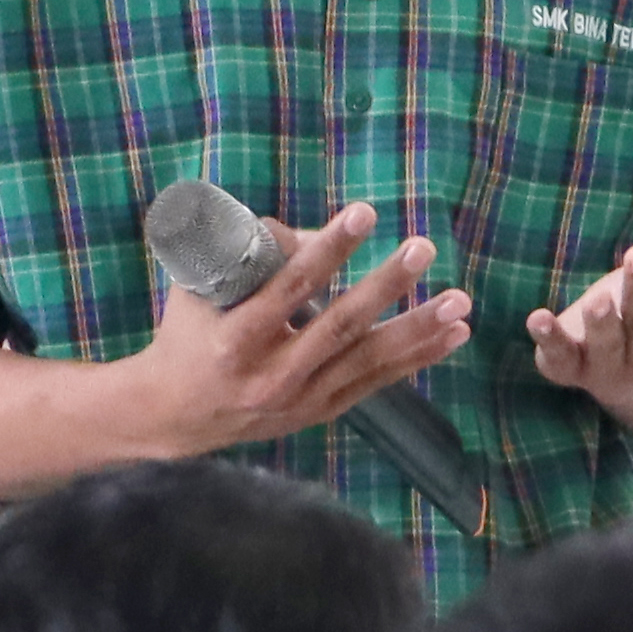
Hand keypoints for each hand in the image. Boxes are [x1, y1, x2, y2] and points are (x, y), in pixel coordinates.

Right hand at [135, 199, 465, 457]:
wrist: (172, 417)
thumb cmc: (188, 335)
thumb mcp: (201, 287)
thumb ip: (254, 254)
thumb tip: (315, 230)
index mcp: (235, 340)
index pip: (289, 287)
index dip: (329, 249)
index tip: (365, 214)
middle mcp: (271, 375)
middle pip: (339, 326)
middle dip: (386, 284)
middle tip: (424, 247)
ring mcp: (301, 400)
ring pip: (368, 360)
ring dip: (419, 328)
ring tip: (460, 301)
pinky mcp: (321, 412)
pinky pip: (378, 381)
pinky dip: (419, 357)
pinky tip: (455, 334)